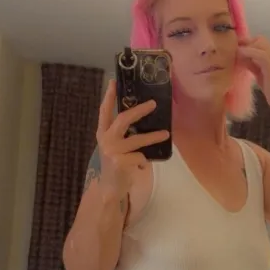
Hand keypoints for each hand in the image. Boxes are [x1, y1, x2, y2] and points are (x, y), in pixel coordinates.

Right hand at [96, 80, 168, 196]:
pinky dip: (144, 161)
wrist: (109, 188)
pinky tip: (140, 168)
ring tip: (165, 134)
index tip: (113, 81)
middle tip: (153, 104)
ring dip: (153, 137)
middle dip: (139, 110)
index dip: (109, 96)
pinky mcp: (120, 162)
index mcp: (103, 133)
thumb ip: (122, 133)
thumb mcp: (115, 146)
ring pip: (137, 139)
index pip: (104, 111)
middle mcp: (106, 139)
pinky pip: (140, 157)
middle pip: (123, 119)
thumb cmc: (116, 164)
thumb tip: (142, 117)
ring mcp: (112, 151)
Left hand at [237, 37, 269, 110]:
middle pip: (260, 39)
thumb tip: (240, 56)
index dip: (248, 43)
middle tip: (234, 49)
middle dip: (246, 42)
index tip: (237, 48)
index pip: (261, 42)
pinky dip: (247, 52)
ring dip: (246, 46)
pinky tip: (239, 55)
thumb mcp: (260, 74)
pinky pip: (258, 53)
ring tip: (235, 52)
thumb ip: (252, 64)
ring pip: (258, 43)